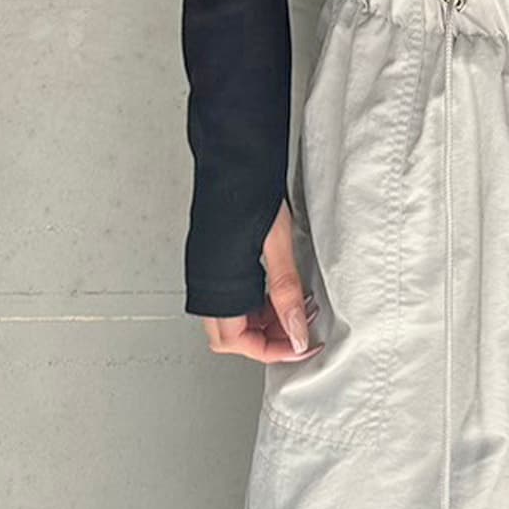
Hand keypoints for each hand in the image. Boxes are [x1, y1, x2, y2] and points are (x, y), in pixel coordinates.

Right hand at [199, 198, 324, 361]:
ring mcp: (208, 271)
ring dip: (266, 321)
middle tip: (301, 330)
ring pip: (234, 317)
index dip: (273, 350)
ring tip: (297, 308)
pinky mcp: (215, 260)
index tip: (301, 346)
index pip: (238, 341)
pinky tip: (281, 289)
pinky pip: (235, 296)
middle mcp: (206, 281)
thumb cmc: (248, 190)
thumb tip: (297, 331)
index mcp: (217, 283)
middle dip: (269, 339)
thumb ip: (286, 292)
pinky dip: (259, 301)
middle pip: (233, 335)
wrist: (233, 158)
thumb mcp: (277, 244)